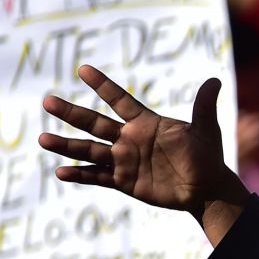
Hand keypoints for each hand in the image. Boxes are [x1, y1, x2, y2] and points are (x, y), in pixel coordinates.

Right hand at [38, 65, 249, 241]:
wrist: (206, 188)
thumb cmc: (206, 156)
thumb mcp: (206, 130)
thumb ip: (204, 106)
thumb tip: (215, 80)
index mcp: (145, 122)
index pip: (119, 100)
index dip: (102, 86)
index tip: (83, 69)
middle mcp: (129, 139)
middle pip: (94, 123)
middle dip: (72, 113)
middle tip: (47, 101)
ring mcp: (124, 160)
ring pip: (90, 150)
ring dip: (67, 146)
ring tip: (43, 139)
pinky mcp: (124, 181)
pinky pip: (97, 177)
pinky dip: (80, 175)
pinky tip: (61, 173)